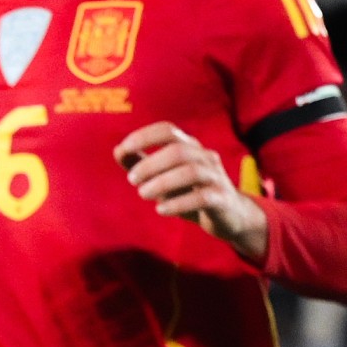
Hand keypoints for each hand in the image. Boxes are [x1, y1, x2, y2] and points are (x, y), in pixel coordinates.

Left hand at [115, 123, 268, 262]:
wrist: (229, 216)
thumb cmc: (190, 193)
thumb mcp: (164, 177)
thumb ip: (141, 164)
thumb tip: (117, 150)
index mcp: (190, 147)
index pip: (168, 130)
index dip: (144, 136)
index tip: (123, 149)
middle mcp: (205, 157)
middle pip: (178, 151)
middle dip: (150, 164)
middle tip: (132, 180)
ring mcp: (216, 177)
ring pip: (190, 172)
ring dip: (161, 182)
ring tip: (143, 194)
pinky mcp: (222, 199)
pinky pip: (202, 197)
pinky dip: (178, 203)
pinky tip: (161, 210)